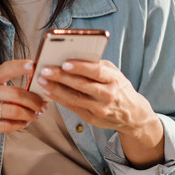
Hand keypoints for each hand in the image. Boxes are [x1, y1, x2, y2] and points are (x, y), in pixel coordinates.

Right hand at [0, 59, 47, 137]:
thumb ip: (8, 84)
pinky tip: (25, 123)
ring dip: (30, 114)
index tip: (34, 66)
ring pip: (13, 111)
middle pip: (16, 94)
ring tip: (36, 115)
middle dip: (34, 100)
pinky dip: (20, 125)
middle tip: (43, 105)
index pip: (6, 68)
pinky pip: (7, 125)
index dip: (21, 66)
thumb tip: (38, 85)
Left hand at [37, 59, 163, 167]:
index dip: (80, 67)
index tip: (65, 63)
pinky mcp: (92, 118)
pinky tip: (48, 92)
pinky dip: (59, 99)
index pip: (96, 71)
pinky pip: (72, 107)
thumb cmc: (119, 87)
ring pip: (74, 98)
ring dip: (55, 89)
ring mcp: (99, 109)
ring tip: (41, 80)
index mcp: (114, 79)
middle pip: (81, 85)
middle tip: (45, 70)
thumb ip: (97, 65)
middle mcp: (108, 95)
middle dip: (61, 77)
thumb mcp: (114, 73)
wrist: (133, 115)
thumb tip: (73, 56)